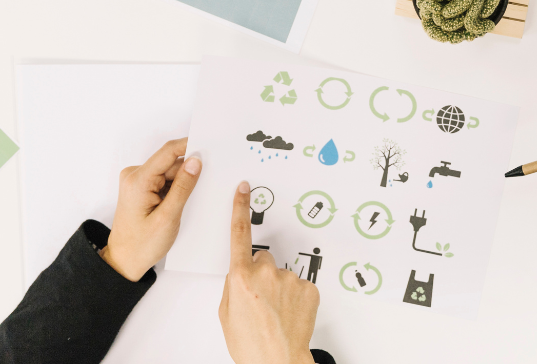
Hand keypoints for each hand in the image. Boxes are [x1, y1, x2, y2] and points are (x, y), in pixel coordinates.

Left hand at [101, 137, 201, 280]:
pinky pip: (165, 179)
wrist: (124, 260)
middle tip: (202, 189)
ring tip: (183, 204)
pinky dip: (175, 188)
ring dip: (182, 183)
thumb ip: (183, 187)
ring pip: (170, 171)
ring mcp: (137, 180)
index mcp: (138, 180)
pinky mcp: (141, 186)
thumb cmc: (142, 244)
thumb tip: (195, 161)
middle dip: (189, 172)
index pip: (169, 152)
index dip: (191, 146)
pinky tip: (178, 204)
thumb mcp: (168, 217)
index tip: (211, 147)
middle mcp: (134, 175)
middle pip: (171, 162)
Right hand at [220, 181, 320, 363]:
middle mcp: (266, 273)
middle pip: (263, 260)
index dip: (240, 209)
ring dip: (278, 288)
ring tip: (275, 313)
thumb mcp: (227, 313)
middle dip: (260, 274)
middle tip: (259, 300)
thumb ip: (234, 285)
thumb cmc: (250, 344)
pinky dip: (295, 297)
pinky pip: (299, 285)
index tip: (243, 190)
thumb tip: (242, 275)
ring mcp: (290, 279)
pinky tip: (289, 313)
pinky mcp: (309, 288)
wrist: (277, 361)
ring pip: (281, 275)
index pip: (239, 235)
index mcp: (241, 277)